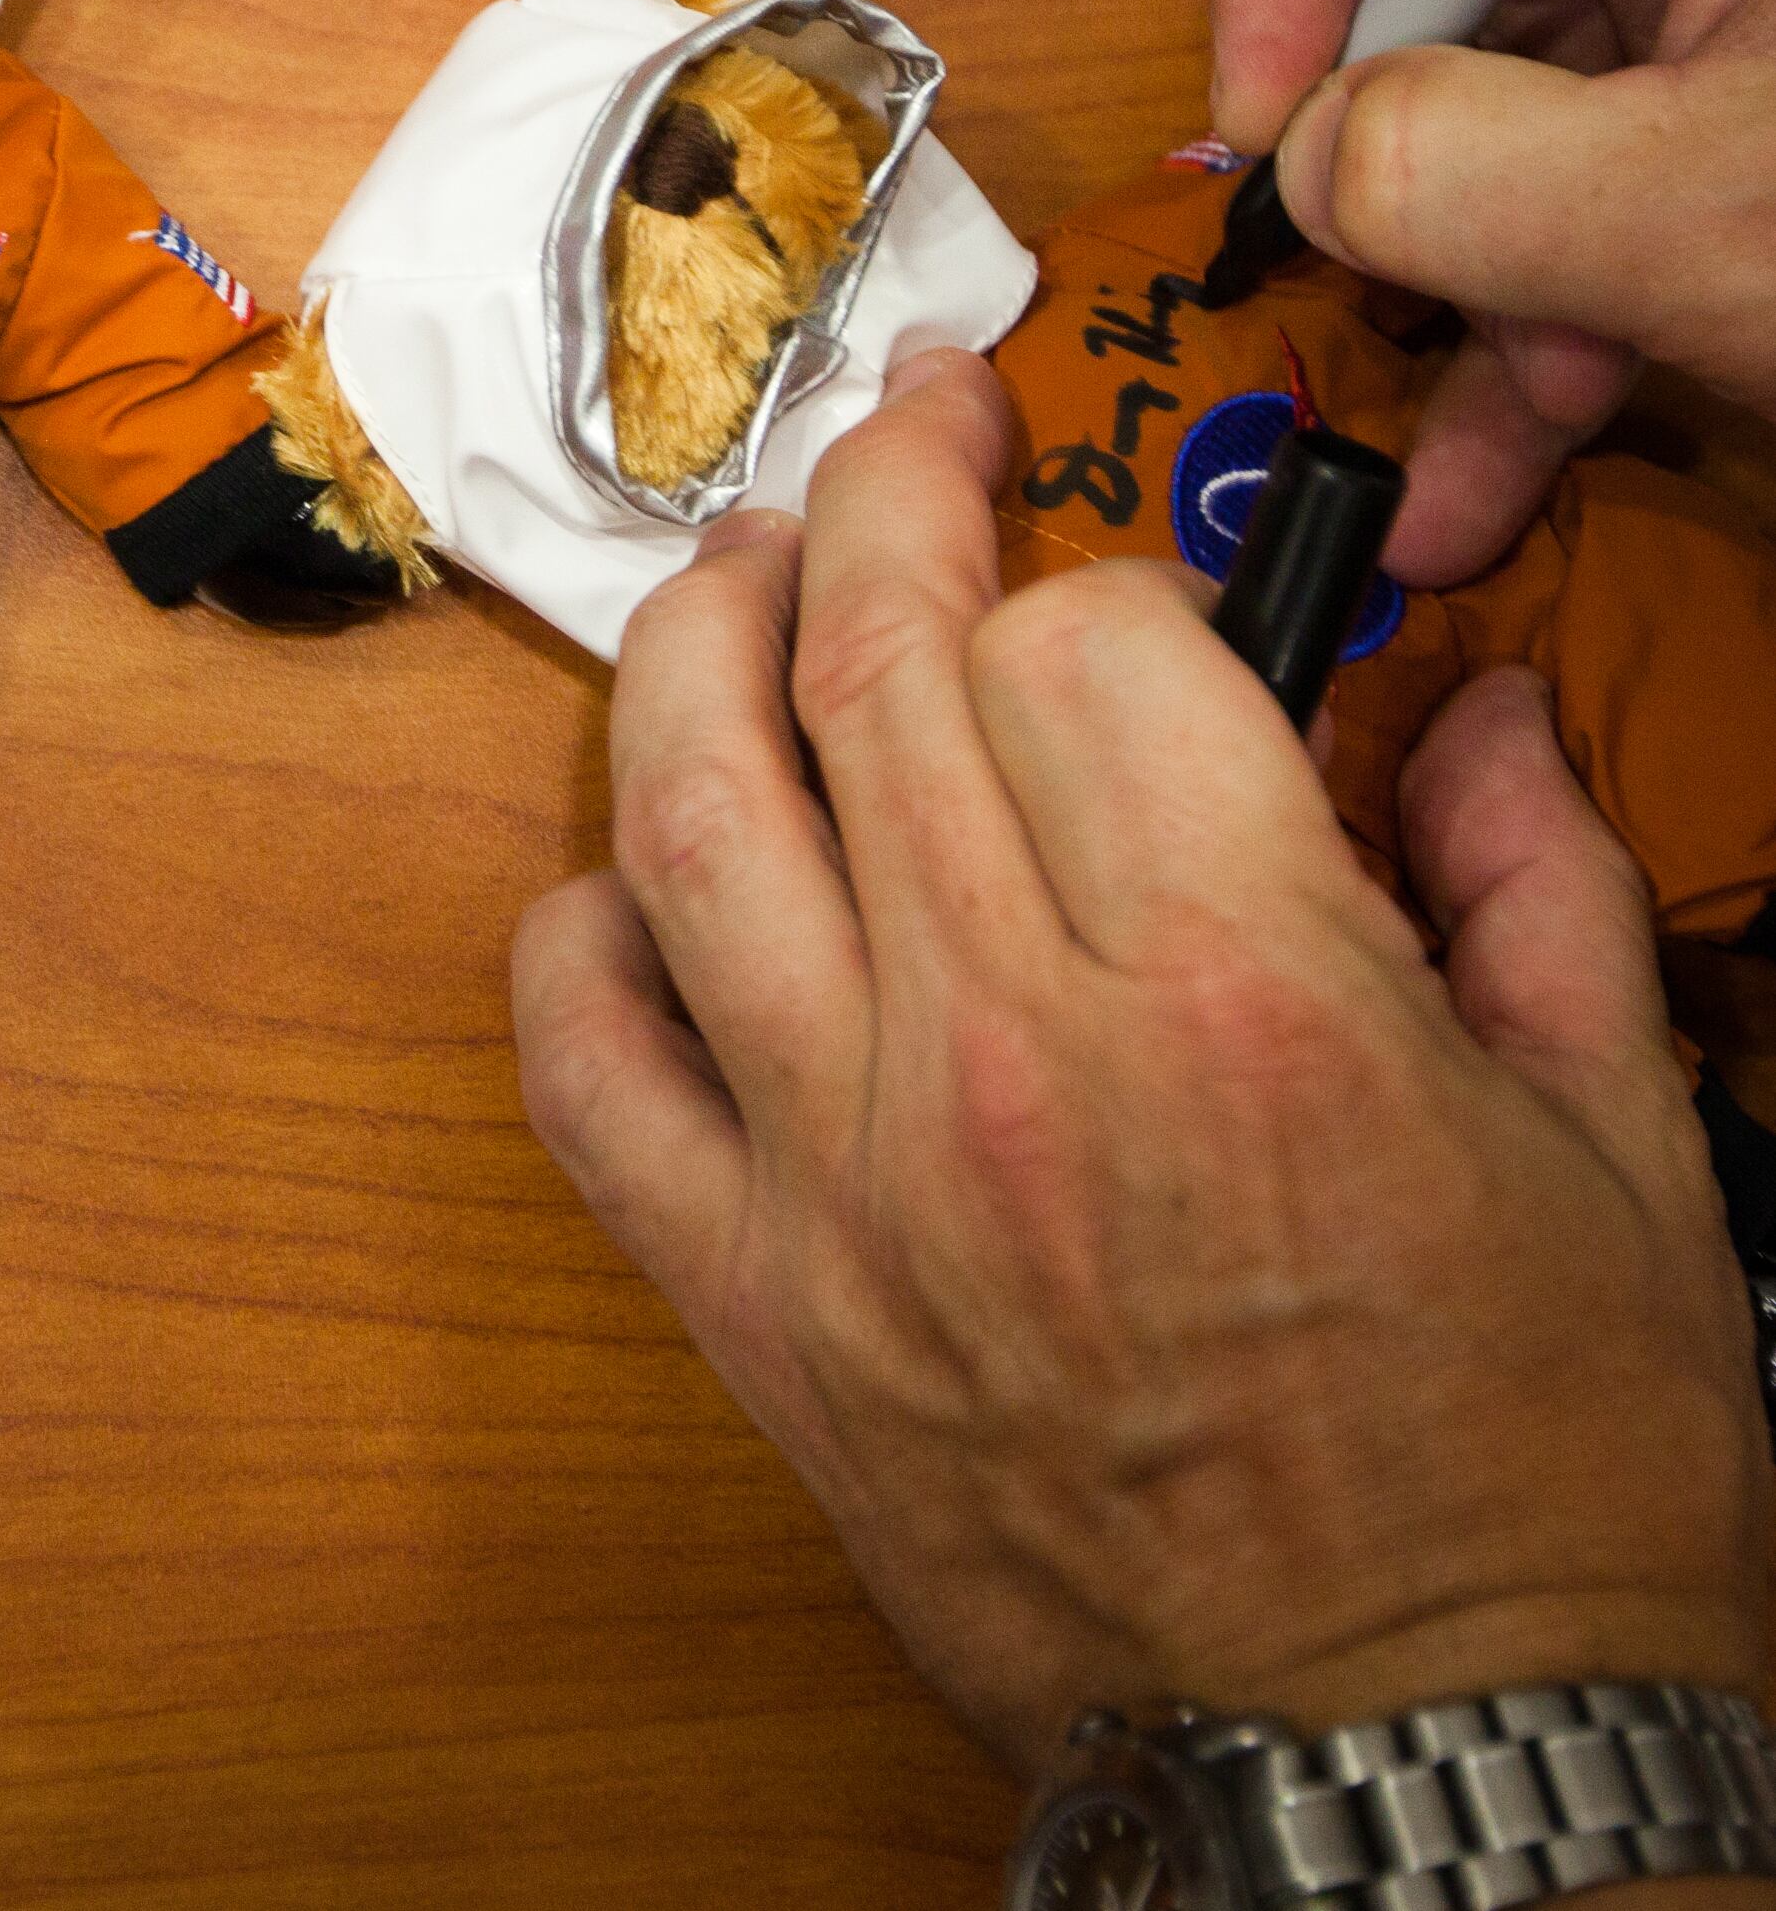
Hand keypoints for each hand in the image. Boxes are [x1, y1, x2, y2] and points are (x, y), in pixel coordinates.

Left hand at [512, 349, 1766, 1771]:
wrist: (1413, 1770)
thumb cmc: (1538, 1484)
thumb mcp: (1628, 1155)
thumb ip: (1540, 888)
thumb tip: (1465, 709)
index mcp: (1246, 995)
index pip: (1078, 641)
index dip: (1103, 577)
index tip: (1127, 595)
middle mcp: (1013, 1058)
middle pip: (864, 670)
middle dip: (873, 497)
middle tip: (896, 429)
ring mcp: (848, 1180)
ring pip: (687, 816)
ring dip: (689, 646)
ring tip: (731, 566)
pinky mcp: (756, 1303)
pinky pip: (584, 1071)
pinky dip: (571, 942)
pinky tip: (624, 874)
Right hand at [1199, 0, 1775, 582]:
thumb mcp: (1720, 211)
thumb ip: (1463, 167)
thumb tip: (1308, 163)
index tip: (1263, 121)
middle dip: (1371, 135)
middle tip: (1330, 286)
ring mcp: (1752, 1)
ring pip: (1512, 98)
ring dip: (1445, 280)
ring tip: (1410, 444)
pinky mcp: (1763, 135)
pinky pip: (1592, 197)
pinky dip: (1532, 333)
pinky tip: (1484, 477)